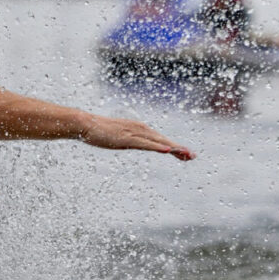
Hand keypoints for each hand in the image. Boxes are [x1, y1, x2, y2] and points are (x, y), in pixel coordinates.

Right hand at [78, 114, 194, 160]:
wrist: (85, 123)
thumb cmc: (97, 130)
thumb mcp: (115, 137)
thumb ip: (124, 139)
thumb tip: (126, 142)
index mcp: (138, 129)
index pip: (159, 139)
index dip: (173, 147)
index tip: (185, 155)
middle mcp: (139, 129)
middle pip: (163, 140)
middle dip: (178, 148)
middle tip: (193, 156)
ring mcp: (133, 133)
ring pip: (158, 141)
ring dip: (173, 148)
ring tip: (187, 154)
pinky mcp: (127, 138)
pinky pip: (145, 144)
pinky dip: (157, 146)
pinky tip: (168, 150)